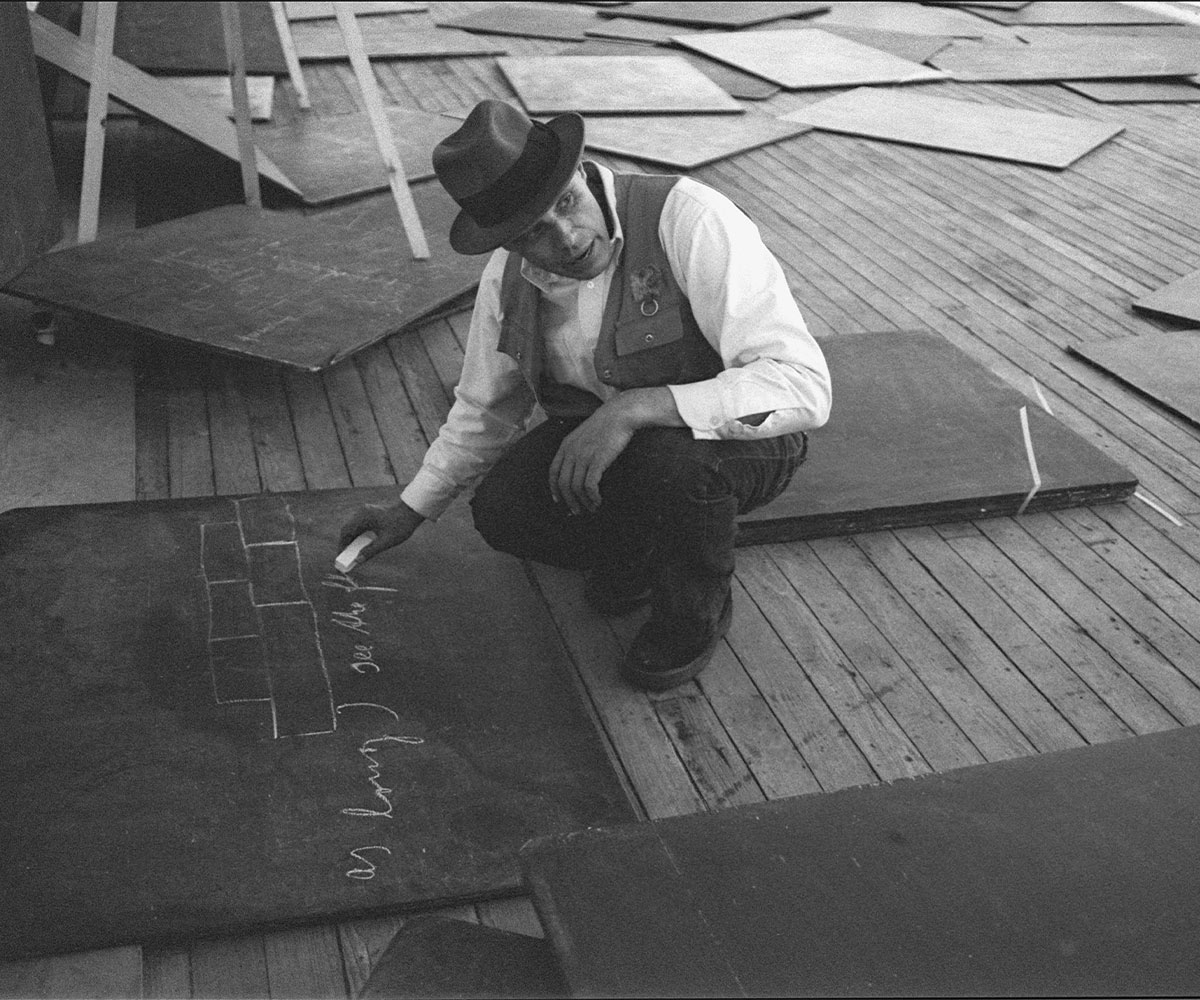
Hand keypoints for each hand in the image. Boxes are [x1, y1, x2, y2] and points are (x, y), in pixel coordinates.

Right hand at [337, 499, 423, 567]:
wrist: (412, 511)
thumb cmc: (401, 525)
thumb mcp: (386, 542)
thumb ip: (371, 551)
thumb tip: (357, 560)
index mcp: (364, 517)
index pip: (346, 532)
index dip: (341, 545)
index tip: (340, 557)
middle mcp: (362, 512)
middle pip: (347, 529)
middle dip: (345, 544)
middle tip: (345, 558)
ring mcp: (365, 511)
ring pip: (353, 527)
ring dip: (351, 540)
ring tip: (351, 553)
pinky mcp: (370, 513)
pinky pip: (359, 525)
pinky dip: (358, 535)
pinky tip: (361, 545)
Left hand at [549, 396, 641, 514]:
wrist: (620, 414)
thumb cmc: (606, 425)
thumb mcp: (584, 434)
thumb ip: (577, 448)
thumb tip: (578, 466)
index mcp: (566, 445)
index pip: (553, 472)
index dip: (554, 488)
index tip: (559, 500)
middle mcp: (571, 452)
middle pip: (564, 484)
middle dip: (569, 501)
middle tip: (577, 511)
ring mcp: (584, 456)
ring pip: (576, 487)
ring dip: (584, 502)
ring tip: (592, 508)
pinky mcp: (597, 460)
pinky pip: (590, 485)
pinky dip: (593, 497)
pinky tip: (598, 500)